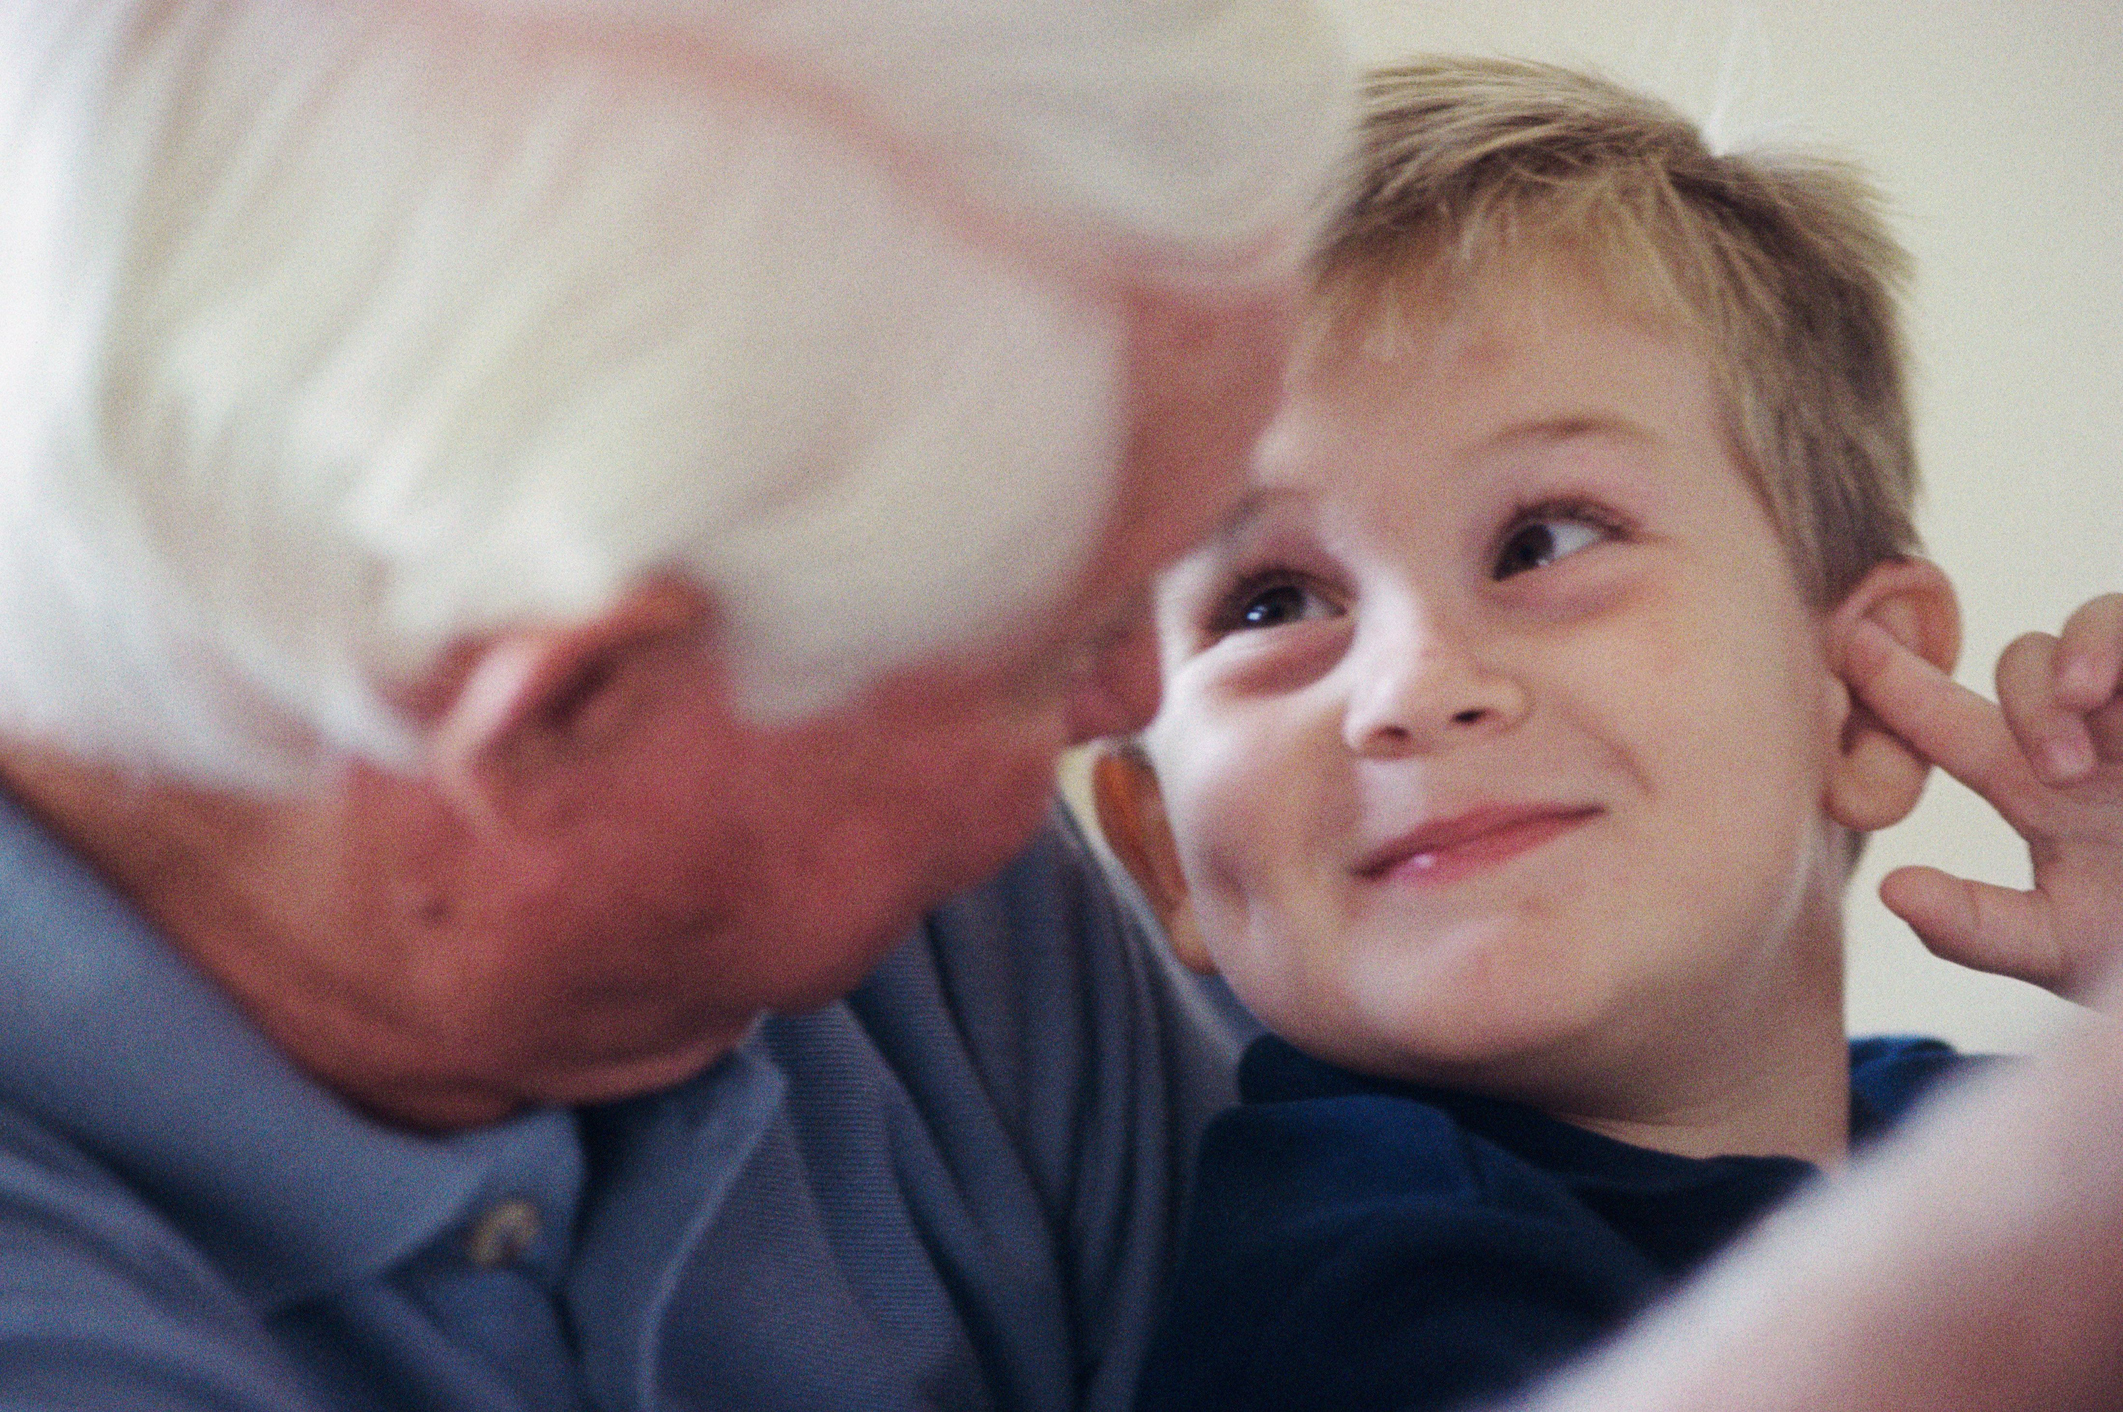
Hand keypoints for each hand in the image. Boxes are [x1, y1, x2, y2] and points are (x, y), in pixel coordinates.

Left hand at [1841, 593, 2122, 997]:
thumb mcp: (2067, 952)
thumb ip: (1980, 928)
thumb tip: (1893, 888)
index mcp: (2044, 794)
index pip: (1951, 726)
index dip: (1896, 684)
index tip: (1848, 645)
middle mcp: (2094, 739)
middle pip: (2018, 666)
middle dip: (2011, 693)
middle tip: (2049, 764)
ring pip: (2091, 626)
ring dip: (2072, 661)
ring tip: (2081, 719)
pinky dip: (2118, 648)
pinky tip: (2105, 695)